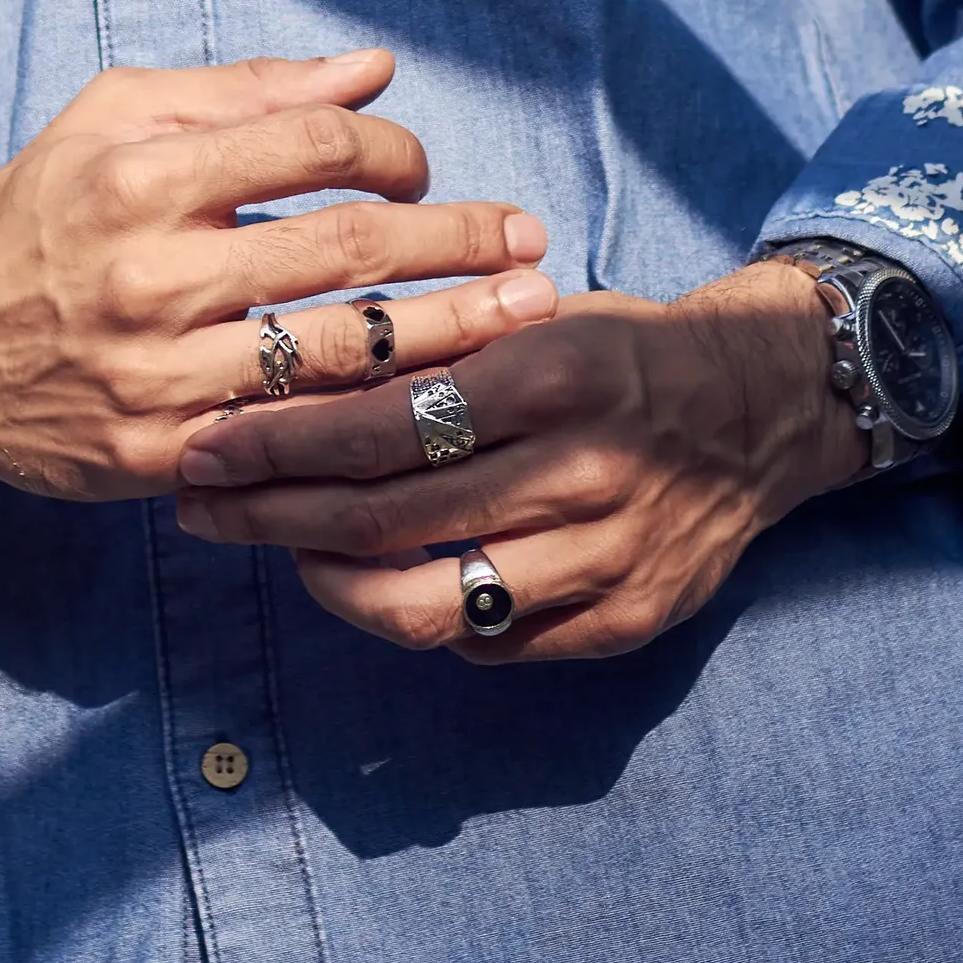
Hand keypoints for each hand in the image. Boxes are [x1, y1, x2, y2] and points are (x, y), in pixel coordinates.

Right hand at [0, 48, 555, 560]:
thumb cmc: (39, 213)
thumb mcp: (115, 116)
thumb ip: (249, 91)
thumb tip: (375, 67)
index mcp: (143, 173)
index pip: (312, 146)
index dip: (393, 150)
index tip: (427, 165)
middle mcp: (152, 273)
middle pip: (346, 250)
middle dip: (457, 241)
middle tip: (533, 241)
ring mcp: (158, 373)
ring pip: (337, 353)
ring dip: (448, 333)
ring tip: (523, 318)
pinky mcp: (162, 454)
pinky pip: (294, 436)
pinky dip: (372, 416)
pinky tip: (436, 401)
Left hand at [171, 260, 865, 661]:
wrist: (761, 408)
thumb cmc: (617, 349)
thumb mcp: (533, 318)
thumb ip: (432, 353)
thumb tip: (288, 377)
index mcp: (549, 378)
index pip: (381, 428)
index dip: (278, 445)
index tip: (203, 444)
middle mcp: (581, 475)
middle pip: (389, 521)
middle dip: (273, 517)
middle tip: (201, 506)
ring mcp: (607, 561)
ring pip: (434, 606)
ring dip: (334, 582)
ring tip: (284, 548)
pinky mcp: (626, 622)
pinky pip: (493, 644)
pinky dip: (422, 619)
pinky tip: (375, 583)